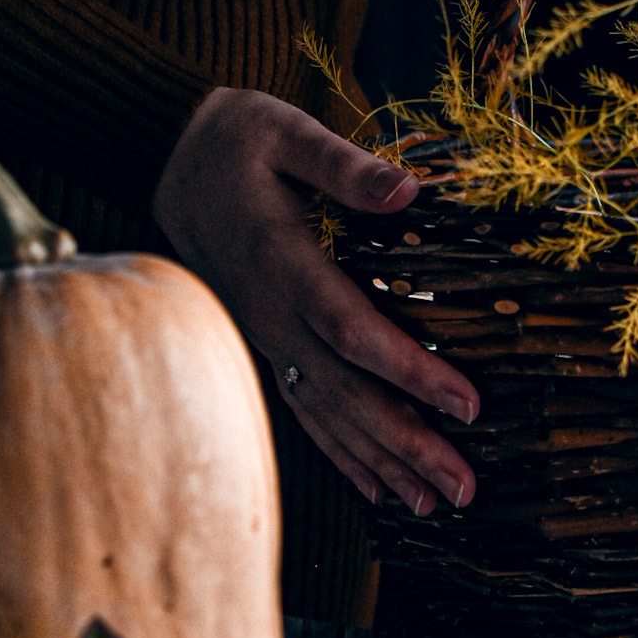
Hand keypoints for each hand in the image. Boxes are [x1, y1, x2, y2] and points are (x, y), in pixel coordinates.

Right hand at [153, 89, 477, 514]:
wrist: (171, 164)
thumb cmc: (239, 140)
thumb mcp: (287, 132)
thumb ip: (344, 166)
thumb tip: (408, 189)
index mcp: (282, 263)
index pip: (352, 330)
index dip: (409, 370)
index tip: (465, 403)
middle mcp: (273, 314)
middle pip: (347, 391)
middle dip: (408, 443)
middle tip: (464, 487)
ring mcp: (268, 337)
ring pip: (328, 413)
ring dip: (383, 463)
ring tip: (434, 505)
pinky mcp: (270, 345)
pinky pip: (306, 409)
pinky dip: (343, 454)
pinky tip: (379, 491)